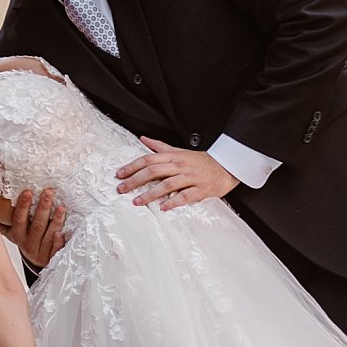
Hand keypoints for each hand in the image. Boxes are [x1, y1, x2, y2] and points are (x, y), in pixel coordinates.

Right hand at [0, 187, 68, 266]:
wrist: (35, 261)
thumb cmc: (26, 239)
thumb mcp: (13, 230)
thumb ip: (4, 220)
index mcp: (18, 235)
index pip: (19, 220)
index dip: (23, 206)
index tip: (28, 192)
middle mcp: (28, 244)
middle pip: (37, 225)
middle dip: (43, 207)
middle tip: (48, 192)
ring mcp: (40, 251)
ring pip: (48, 236)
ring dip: (55, 221)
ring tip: (60, 207)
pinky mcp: (51, 257)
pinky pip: (55, 251)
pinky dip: (58, 242)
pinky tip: (61, 233)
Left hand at [115, 136, 238, 209]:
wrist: (226, 167)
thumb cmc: (201, 161)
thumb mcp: (179, 151)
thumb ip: (160, 146)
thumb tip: (143, 139)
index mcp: (174, 156)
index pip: (148, 159)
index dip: (133, 166)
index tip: (120, 174)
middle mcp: (180, 165)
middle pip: (154, 171)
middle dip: (135, 180)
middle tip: (121, 188)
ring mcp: (190, 178)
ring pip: (167, 184)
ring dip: (150, 194)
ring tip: (137, 201)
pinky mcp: (200, 190)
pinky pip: (185, 196)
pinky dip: (173, 202)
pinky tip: (163, 208)